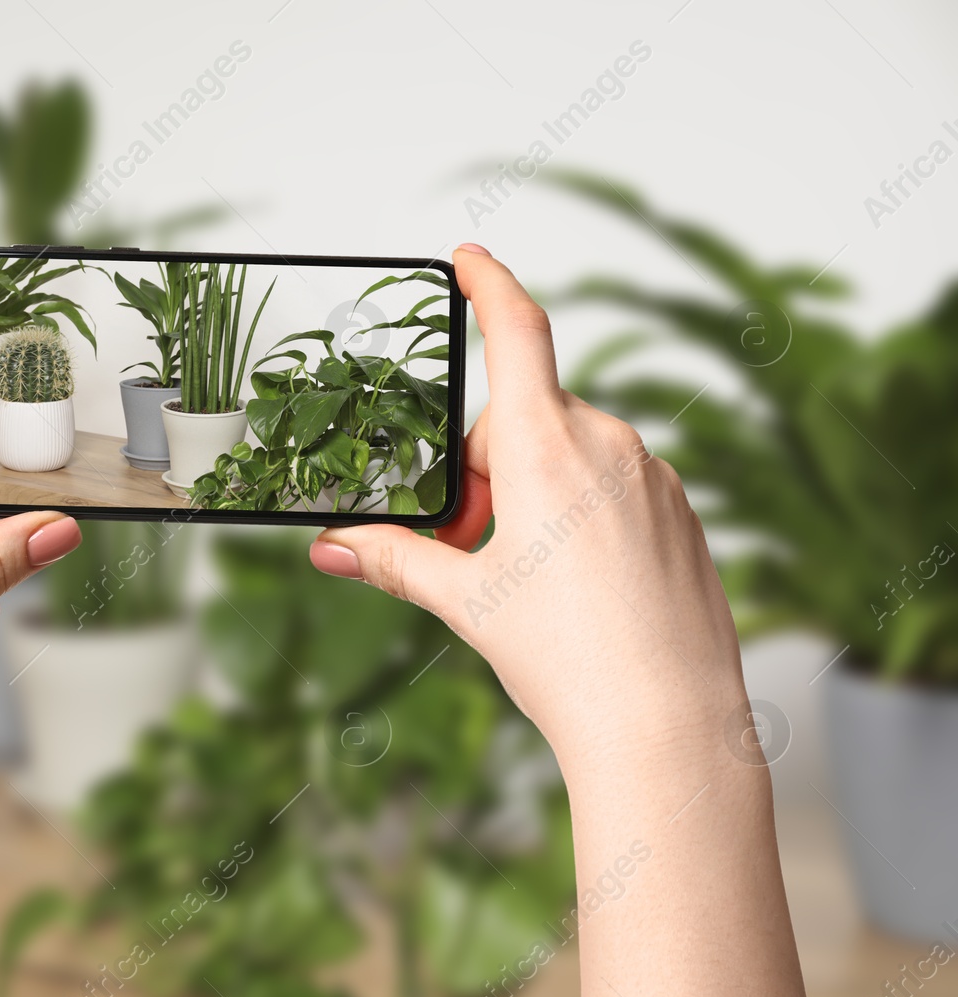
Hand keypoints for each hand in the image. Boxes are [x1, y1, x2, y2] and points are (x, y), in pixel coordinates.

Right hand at [310, 248, 815, 996]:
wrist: (665, 726)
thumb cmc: (566, 660)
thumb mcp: (465, 600)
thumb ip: (396, 558)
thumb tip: (331, 546)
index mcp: (546, 447)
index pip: (516, 332)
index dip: (489, 284)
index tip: (470, 255)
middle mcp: (608, 444)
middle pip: (524, 421)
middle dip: (485, 469)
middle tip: (467, 548)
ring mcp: (654, 477)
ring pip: (572, 455)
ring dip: (534, 493)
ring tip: (525, 580)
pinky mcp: (681, 513)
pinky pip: (617, 486)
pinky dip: (583, 514)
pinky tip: (579, 588)